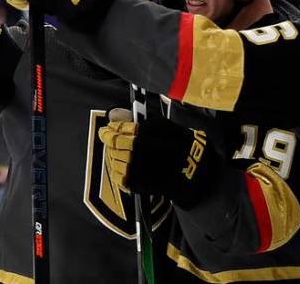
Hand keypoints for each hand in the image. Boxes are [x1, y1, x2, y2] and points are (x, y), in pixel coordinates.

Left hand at [98, 109, 223, 206]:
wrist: (193, 170)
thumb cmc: (179, 144)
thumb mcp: (161, 124)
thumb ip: (136, 120)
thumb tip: (115, 113)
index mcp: (143, 138)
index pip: (117, 133)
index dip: (109, 130)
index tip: (107, 128)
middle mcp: (137, 155)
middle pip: (113, 147)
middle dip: (111, 141)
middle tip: (111, 137)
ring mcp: (136, 172)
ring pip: (114, 161)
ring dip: (113, 155)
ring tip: (120, 151)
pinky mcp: (137, 185)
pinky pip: (119, 177)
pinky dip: (117, 170)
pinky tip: (123, 165)